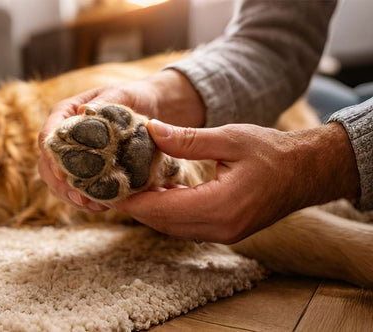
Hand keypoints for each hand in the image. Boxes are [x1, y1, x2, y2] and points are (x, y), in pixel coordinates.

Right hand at [37, 81, 160, 211]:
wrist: (149, 106)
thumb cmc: (133, 96)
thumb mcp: (122, 94)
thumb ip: (104, 103)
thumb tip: (84, 111)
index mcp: (64, 113)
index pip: (47, 137)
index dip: (51, 157)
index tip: (62, 173)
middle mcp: (63, 136)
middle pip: (47, 165)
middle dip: (60, 185)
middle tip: (80, 198)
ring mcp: (72, 155)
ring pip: (58, 181)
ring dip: (71, 197)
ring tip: (94, 207)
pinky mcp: (84, 170)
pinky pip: (76, 189)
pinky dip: (85, 201)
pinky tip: (101, 207)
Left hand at [112, 119, 359, 243]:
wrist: (309, 171)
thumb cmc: (272, 151)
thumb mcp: (229, 138)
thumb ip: (187, 140)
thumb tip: (150, 130)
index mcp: (220, 206)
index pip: (161, 209)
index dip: (130, 200)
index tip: (105, 189)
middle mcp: (220, 227)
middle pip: (161, 222)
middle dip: (133, 206)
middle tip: (107, 186)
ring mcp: (223, 233)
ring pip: (171, 227)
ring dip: (148, 209)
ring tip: (125, 186)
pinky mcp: (225, 231)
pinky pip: (185, 225)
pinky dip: (166, 210)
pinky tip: (155, 190)